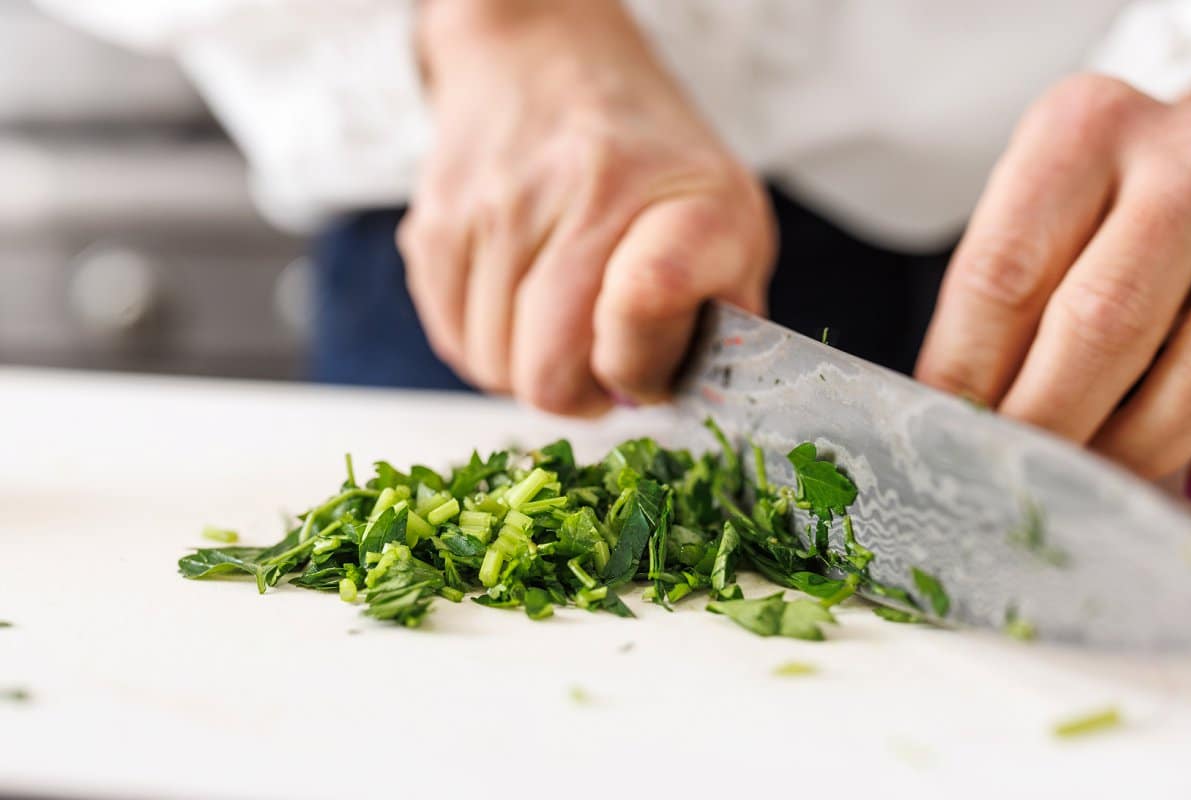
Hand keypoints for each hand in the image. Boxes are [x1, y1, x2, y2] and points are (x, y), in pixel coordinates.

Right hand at [400, 0, 774, 414]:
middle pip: (548, 374)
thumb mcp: (729, 223)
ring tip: (558, 319)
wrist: (546, 58)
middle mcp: (584, 190)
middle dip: (578, 391)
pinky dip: (484, 343)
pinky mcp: (436, 220)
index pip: (647, 305)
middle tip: (597, 359)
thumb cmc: (650, 161)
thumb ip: (726, 319)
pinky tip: (515, 302)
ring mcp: (498, 205)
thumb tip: (671, 400)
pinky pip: (451, 340)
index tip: (647, 363)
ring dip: (527, 367)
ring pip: (493, 369)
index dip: (640, 367)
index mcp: (682, 196)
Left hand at [916, 74, 1190, 479]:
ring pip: (1186, 376)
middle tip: (1001, 483)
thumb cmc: (1112, 190)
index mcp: (1080, 133)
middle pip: (1095, 322)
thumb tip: (952, 410)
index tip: (941, 435)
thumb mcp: (1048, 201)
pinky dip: (1174, 447)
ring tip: (1068, 487)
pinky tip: (1132, 465)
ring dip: (1117, 451)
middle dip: (1041, 422)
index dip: (964, 375)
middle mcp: (1181, 162)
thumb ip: (1006, 291)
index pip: (1000, 275)